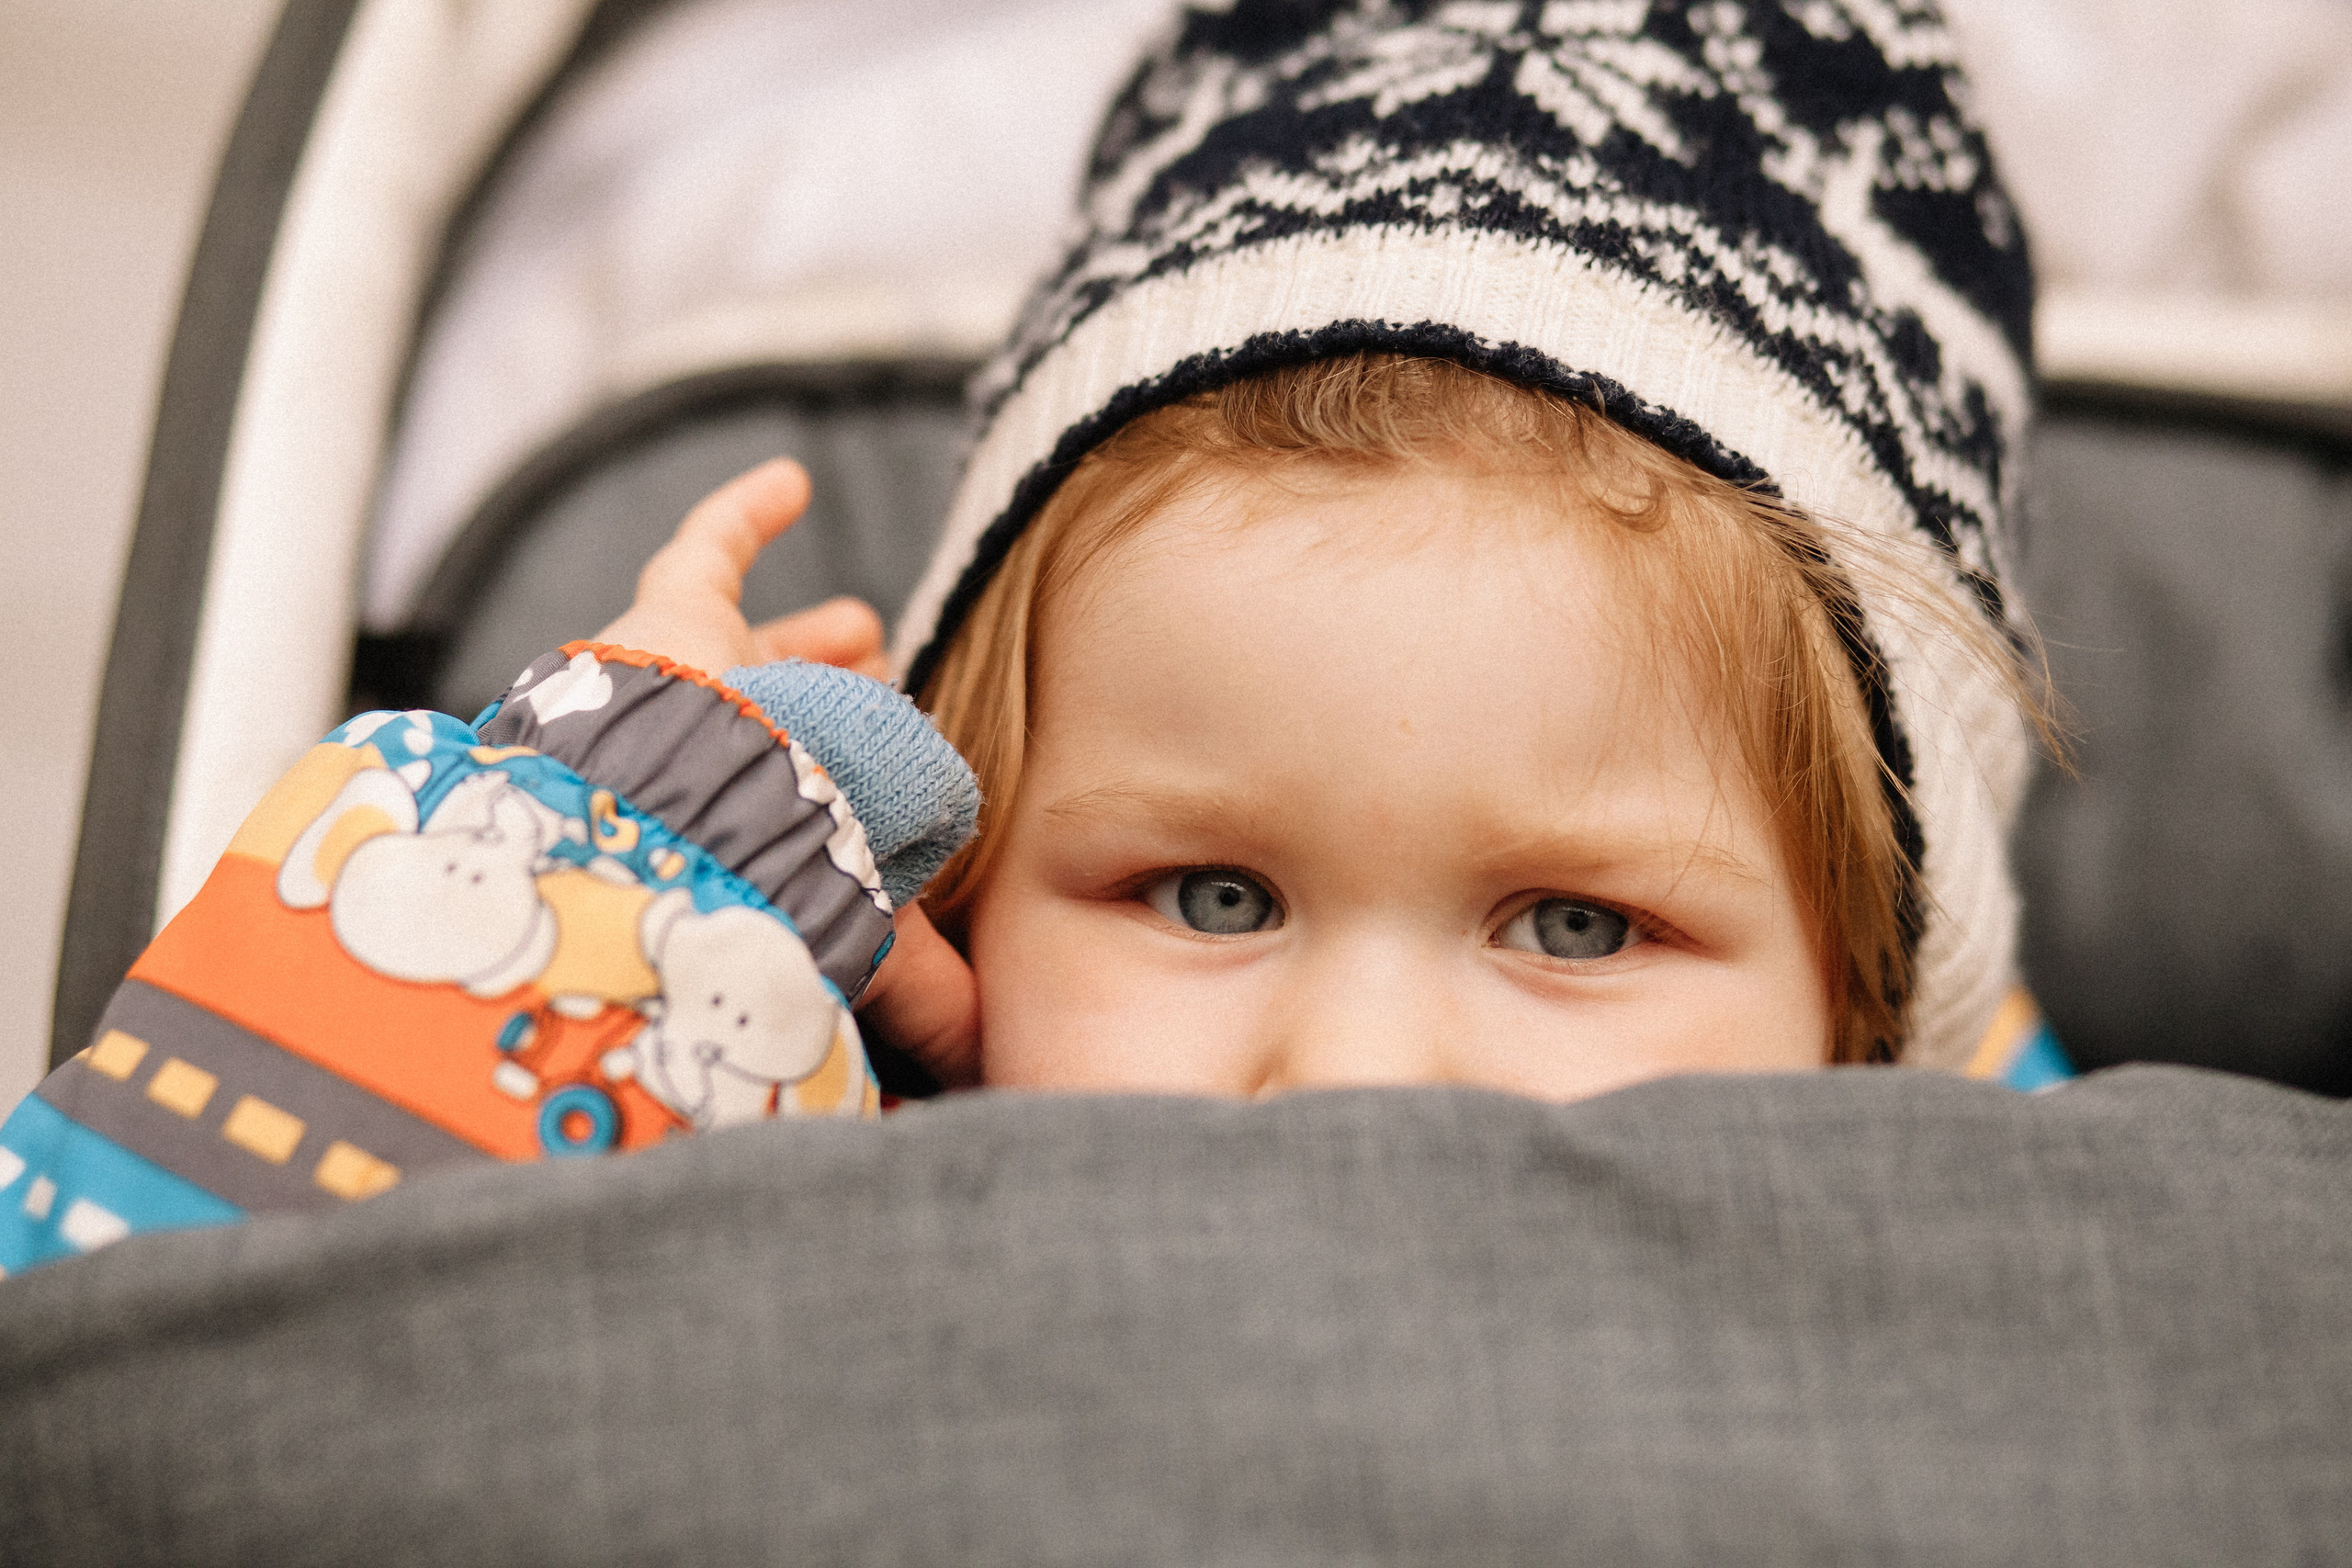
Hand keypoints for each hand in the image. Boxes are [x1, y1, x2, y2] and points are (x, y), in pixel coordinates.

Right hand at [598, 459, 984, 1090]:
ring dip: (812, 647)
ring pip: (747, 657)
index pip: (815, 824)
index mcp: (762, 847)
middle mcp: (716, 774)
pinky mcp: (666, 619)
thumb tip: (1000, 1046)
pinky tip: (790, 483)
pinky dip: (743, 513)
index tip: (910, 807)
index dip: (863, 814)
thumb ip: (931, 996)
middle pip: (783, 743)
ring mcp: (686, 692)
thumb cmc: (769, 897)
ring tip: (866, 632)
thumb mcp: (874, 957)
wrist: (671, 831)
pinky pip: (702, 547)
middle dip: (839, 731)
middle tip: (889, 717)